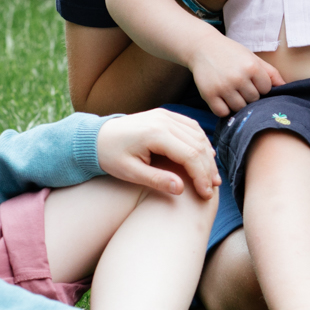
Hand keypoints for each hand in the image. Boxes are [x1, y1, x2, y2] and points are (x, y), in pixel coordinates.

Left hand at [96, 109, 219, 195]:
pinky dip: (202, 142)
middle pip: (198, 145)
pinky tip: (206, 156)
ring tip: (212, 176)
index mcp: (155, 133)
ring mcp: (166, 115)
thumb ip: (156, 180)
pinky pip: (191, 127)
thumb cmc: (110, 157)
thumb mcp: (130, 172)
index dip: (201, 176)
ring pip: (198, 134)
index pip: (190, 155)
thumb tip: (181, 189)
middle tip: (213, 188)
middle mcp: (164, 120)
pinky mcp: (166, 115)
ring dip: (208, 155)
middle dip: (208, 168)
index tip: (206, 194)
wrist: (96, 137)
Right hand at [190, 36, 283, 115]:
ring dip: (237, 103)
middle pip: (253, 100)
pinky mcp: (209, 94)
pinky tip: (222, 98)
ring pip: (239, 108)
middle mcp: (238, 77)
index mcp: (251, 67)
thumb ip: (270, 73)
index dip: (260, 87)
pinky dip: (224, 109)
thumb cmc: (231, 53)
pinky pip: (222, 112)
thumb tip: (286, 87)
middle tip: (240, 85)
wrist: (202, 47)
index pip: (266, 89)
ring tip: (231, 91)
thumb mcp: (252, 58)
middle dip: (249, 95)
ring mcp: (223, 87)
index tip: (252, 80)